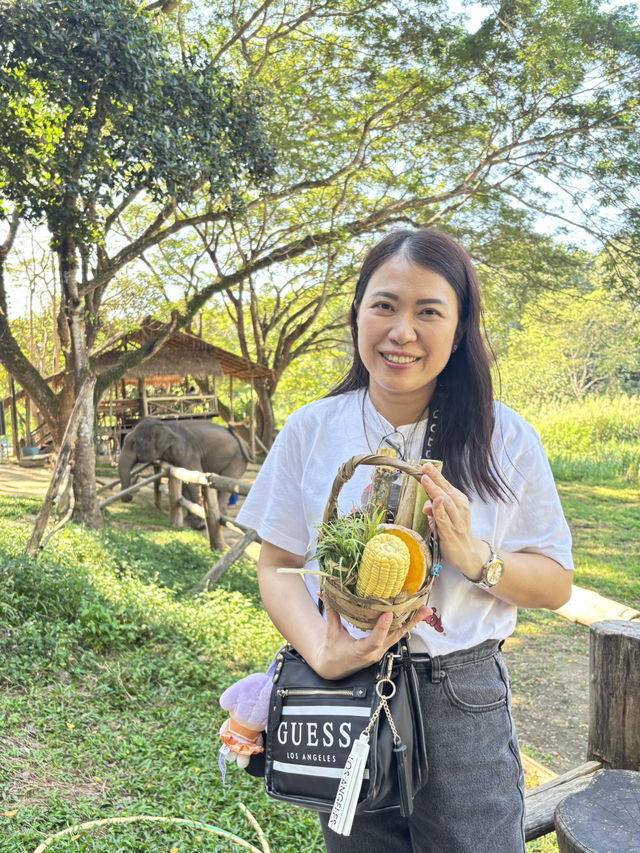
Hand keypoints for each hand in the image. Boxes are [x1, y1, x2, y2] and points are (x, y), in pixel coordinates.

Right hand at [312, 599, 431, 679]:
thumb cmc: (331, 652)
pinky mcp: (383, 647)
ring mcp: (381, 650)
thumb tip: (325, 592)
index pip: (375, 640)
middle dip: (410, 622)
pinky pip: (397, 635)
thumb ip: (331, 612)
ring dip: (412, 622)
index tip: (389, 614)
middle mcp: (375, 652)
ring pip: (399, 635)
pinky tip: (414, 615)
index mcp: (360, 651)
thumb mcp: (331, 632)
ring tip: (424, 610)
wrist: (333, 668)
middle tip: (423, 609)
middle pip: (395, 636)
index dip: (382, 628)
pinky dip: (406, 624)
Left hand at [420, 462, 489, 579]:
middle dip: (435, 478)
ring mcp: (455, 520)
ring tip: (426, 479)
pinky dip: (439, 509)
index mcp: (458, 502)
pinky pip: (444, 519)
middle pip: (446, 490)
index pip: (446, 485)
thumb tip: (425, 505)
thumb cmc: (455, 532)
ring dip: (435, 489)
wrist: (468, 554)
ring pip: (445, 502)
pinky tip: (436, 501)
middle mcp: (459, 508)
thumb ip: (435, 510)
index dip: (436, 475)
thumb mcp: (444, 518)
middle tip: (425, 467)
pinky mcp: (450, 532)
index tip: (426, 465)